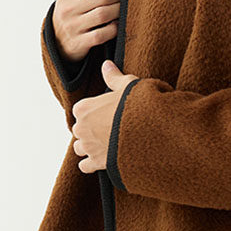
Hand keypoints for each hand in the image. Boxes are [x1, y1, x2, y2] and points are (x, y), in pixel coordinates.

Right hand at [53, 0, 119, 62]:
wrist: (58, 41)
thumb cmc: (74, 11)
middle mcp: (67, 7)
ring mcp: (72, 26)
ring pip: (104, 14)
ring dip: (119, 11)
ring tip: (124, 9)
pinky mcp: (79, 43)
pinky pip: (103, 34)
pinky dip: (114, 29)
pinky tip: (117, 25)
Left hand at [71, 58, 139, 172]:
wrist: (150, 130)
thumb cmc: (138, 105)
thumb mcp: (127, 85)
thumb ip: (113, 77)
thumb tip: (106, 64)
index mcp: (83, 108)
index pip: (81, 110)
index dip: (94, 112)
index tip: (107, 113)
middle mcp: (81, 128)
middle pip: (80, 129)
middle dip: (91, 130)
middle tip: (110, 128)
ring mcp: (88, 147)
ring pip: (80, 148)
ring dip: (89, 146)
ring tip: (106, 144)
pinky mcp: (96, 163)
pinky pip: (85, 166)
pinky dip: (91, 163)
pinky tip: (103, 159)